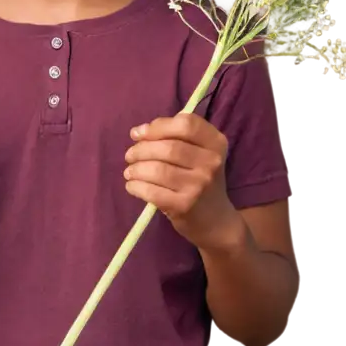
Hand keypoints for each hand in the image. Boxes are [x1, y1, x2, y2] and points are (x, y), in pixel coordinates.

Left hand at [123, 113, 243, 250]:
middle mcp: (211, 163)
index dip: (157, 126)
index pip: (186, 124)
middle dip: (141, 149)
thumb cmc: (201, 181)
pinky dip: (136, 186)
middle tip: (130, 156)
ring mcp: (199, 185)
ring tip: (130, 172)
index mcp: (216, 143)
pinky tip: (132, 185)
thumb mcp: (201, 155)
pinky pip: (151, 191)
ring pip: (157, 169)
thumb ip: (176, 137)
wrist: (216, 222)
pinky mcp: (184, 206)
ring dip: (136, 169)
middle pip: (168, 147)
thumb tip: (139, 132)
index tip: (138, 133)